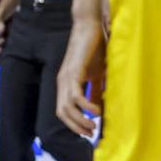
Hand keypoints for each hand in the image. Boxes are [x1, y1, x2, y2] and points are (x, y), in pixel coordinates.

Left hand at [55, 17, 105, 136]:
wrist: (90, 28)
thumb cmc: (94, 50)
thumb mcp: (96, 74)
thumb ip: (95, 90)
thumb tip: (98, 107)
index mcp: (65, 84)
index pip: (62, 111)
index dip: (73, 124)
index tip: (87, 133)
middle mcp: (62, 82)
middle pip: (61, 113)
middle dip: (75, 126)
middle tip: (91, 133)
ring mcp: (66, 77)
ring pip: (66, 107)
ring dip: (80, 120)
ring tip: (93, 126)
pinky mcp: (74, 71)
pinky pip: (75, 94)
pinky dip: (85, 106)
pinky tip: (96, 111)